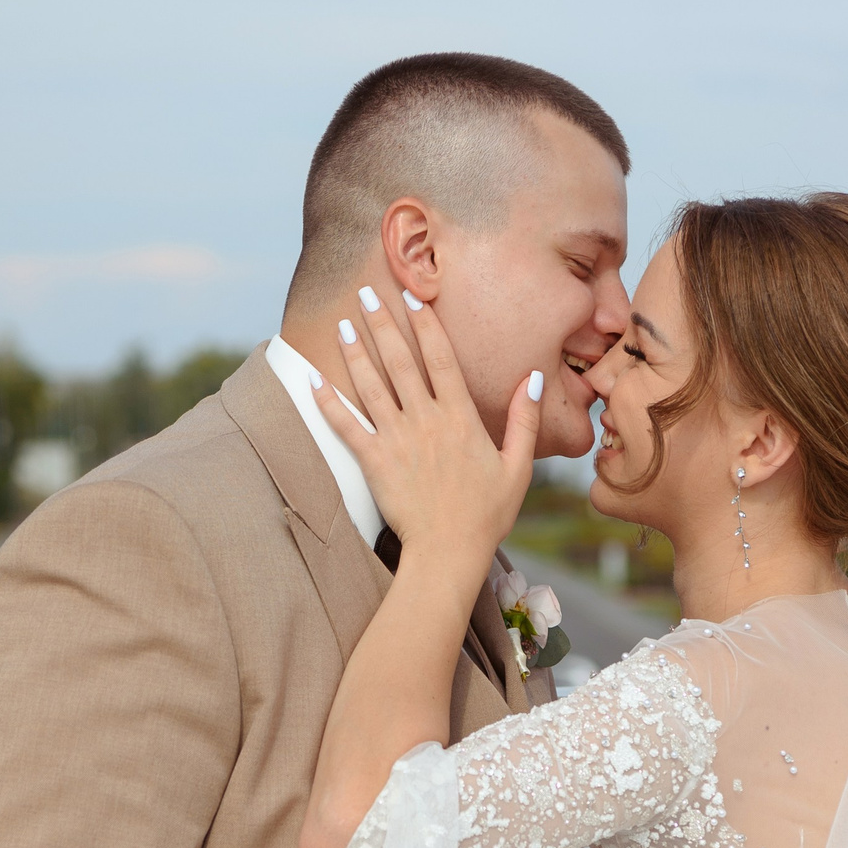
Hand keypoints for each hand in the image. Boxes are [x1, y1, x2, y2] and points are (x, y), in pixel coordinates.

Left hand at [315, 288, 540, 568]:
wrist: (449, 553)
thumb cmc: (487, 514)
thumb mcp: (517, 466)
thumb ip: (524, 420)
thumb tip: (532, 378)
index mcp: (461, 418)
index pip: (441, 359)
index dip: (427, 325)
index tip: (414, 298)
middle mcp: (426, 421)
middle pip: (401, 362)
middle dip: (383, 324)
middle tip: (367, 293)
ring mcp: (397, 440)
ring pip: (371, 386)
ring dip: (355, 351)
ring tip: (342, 323)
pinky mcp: (374, 462)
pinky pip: (347, 426)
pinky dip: (328, 402)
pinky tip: (315, 378)